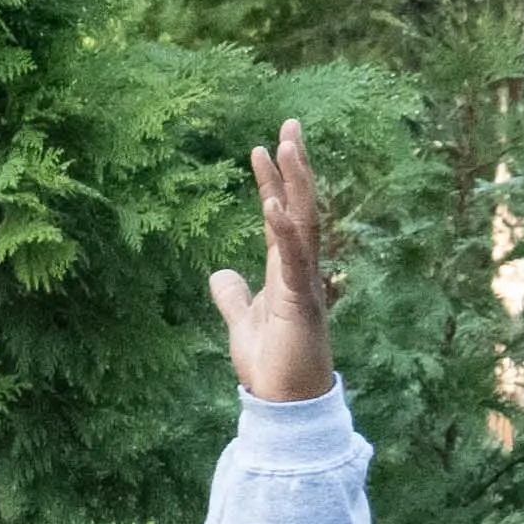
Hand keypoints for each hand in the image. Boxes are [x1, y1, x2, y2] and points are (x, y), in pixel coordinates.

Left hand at [213, 121, 335, 403]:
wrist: (285, 401)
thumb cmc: (271, 362)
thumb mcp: (241, 321)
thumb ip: (232, 295)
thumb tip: (219, 273)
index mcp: (285, 268)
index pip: (280, 213)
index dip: (273, 179)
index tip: (264, 145)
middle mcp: (299, 267)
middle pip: (300, 205)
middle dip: (295, 165)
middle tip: (289, 123)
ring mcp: (304, 281)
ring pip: (303, 222)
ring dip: (295, 184)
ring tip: (286, 146)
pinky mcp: (300, 301)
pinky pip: (294, 260)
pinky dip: (284, 232)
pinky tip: (274, 205)